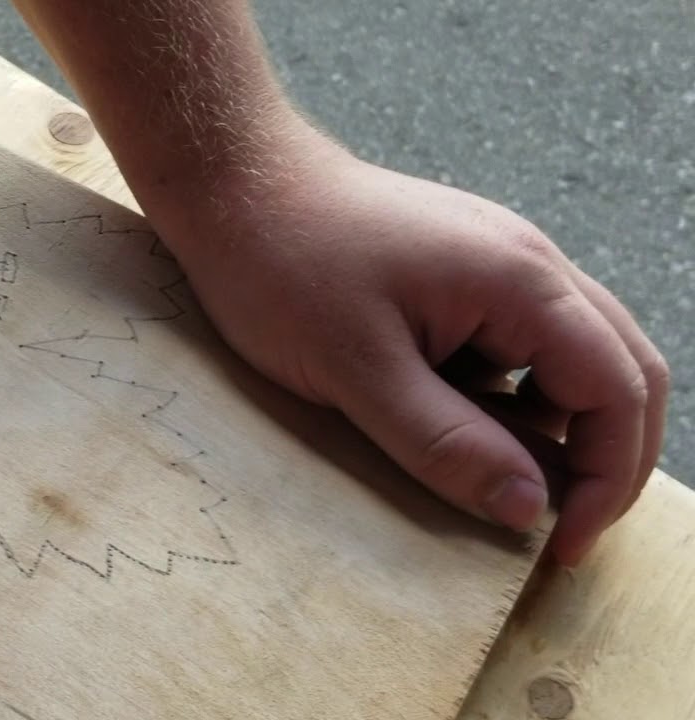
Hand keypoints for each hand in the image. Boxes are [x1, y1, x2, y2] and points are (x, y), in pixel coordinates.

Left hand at [171, 140, 667, 565]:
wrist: (234, 185)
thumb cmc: (283, 263)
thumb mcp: (357, 370)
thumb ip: (446, 442)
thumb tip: (529, 507)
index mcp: (521, 281)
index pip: (619, 391)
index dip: (606, 479)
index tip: (560, 545)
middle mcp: (530, 263)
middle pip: (620, 371)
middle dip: (601, 458)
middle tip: (552, 528)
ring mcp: (499, 262)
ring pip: (569, 358)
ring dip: (550, 425)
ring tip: (489, 476)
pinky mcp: (463, 272)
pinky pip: (516, 343)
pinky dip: (506, 394)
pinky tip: (449, 418)